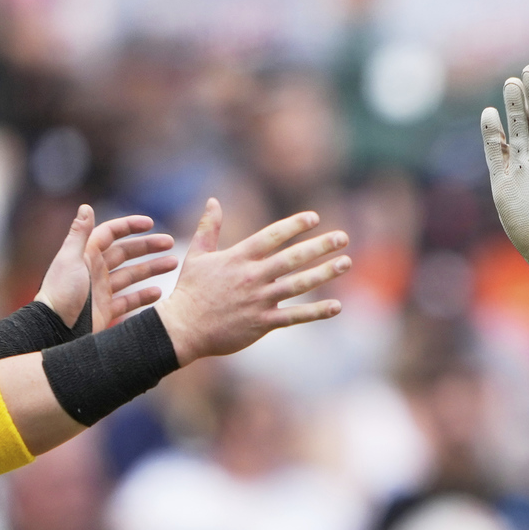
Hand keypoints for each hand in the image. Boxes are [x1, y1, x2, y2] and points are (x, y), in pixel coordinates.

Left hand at [36, 205, 177, 331]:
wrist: (54, 330)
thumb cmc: (61, 293)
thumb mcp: (70, 259)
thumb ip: (80, 233)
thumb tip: (86, 206)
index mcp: (87, 255)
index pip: (111, 234)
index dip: (130, 226)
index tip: (151, 224)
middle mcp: (95, 271)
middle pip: (126, 253)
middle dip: (148, 247)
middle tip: (170, 243)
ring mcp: (102, 291)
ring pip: (132, 275)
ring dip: (152, 268)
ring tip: (173, 264)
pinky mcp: (106, 310)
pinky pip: (130, 300)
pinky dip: (144, 296)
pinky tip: (159, 292)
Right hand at [153, 200, 350, 365]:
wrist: (182, 329)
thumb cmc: (189, 291)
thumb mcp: (196, 254)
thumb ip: (208, 227)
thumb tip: (213, 200)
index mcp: (238, 258)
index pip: (271, 236)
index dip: (294, 225)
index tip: (314, 218)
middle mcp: (252, 277)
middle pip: (291, 258)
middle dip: (319, 246)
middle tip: (343, 237)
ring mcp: (258, 300)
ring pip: (298, 285)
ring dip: (324, 274)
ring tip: (346, 263)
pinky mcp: (262, 323)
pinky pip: (294, 316)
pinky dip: (316, 312)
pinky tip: (337, 306)